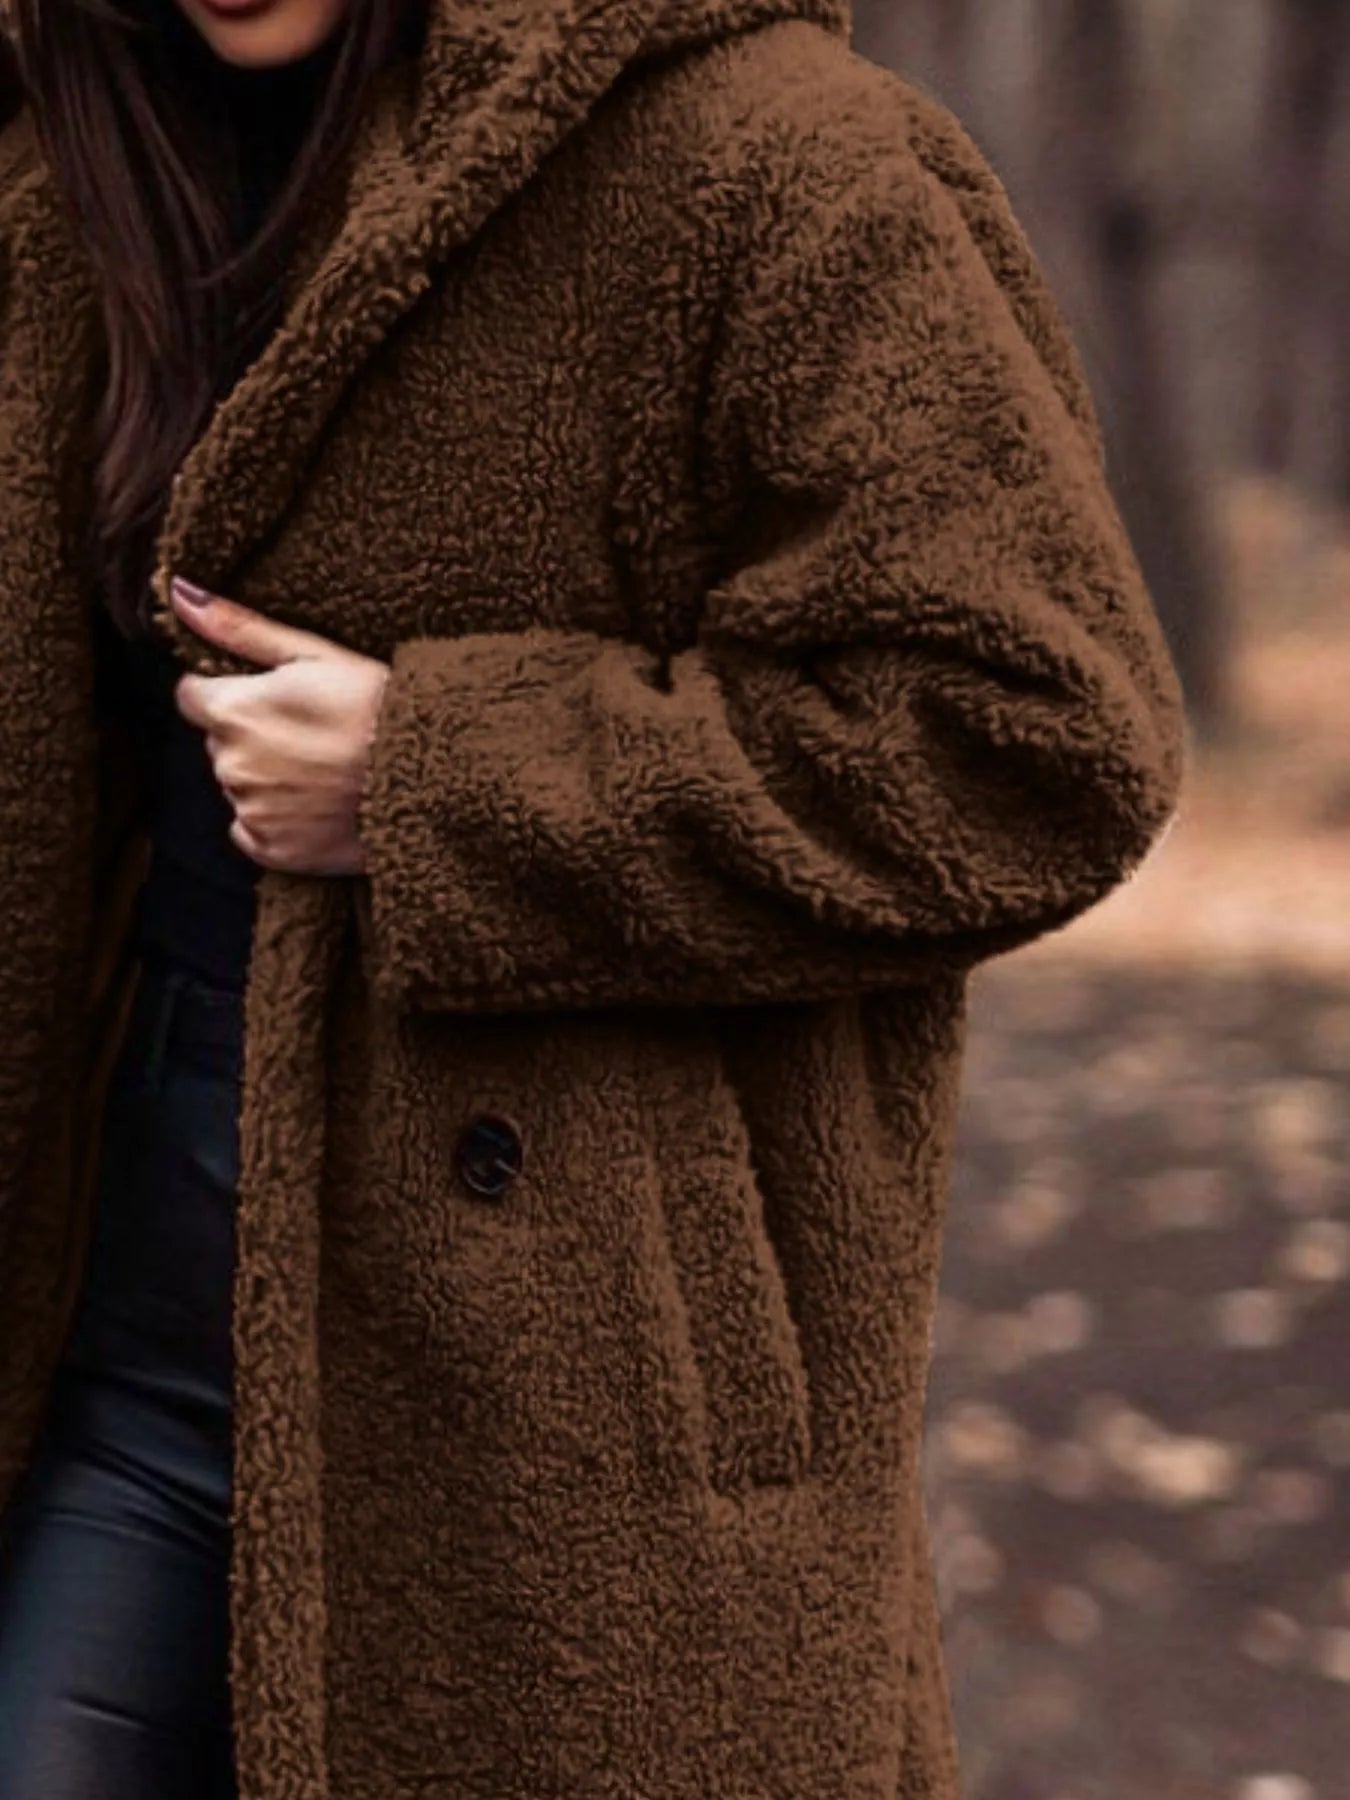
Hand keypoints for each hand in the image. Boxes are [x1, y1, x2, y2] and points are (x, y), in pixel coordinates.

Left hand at [169, 575, 390, 875]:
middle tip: (310, 733)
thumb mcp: (316, 655)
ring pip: (239, 785)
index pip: (192, 696)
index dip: (231, 693)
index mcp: (233, 711)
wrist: (432, 777)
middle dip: (251, 736)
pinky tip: (317, 804)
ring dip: (266, 777)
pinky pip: (253, 830)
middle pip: (219, 743)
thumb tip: (178, 593)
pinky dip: (276, 819)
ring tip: (322, 769)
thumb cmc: (379, 706)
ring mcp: (250, 811)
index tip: (274, 698)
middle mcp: (230, 764)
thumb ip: (239, 627)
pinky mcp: (272, 850)